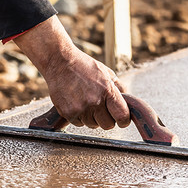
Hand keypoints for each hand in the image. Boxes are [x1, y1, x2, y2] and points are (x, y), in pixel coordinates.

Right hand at [14, 17, 129, 129]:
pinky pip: (79, 124)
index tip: (122, 120)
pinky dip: (80, 117)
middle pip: (107, 125)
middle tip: (103, 111)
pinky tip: (77, 103)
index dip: (124, 120)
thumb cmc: (84, 66)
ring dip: (92, 118)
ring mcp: (80, 109)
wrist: (60, 62)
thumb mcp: (106, 73)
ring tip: (87, 103)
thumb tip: (127, 103)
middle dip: (107, 119)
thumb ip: (118, 88)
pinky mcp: (68, 113)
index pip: (122, 115)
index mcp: (107, 90)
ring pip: (93, 125)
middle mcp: (94, 102)